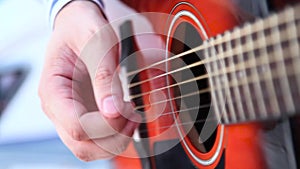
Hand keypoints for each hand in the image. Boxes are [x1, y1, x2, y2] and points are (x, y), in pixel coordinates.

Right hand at [39, 1, 139, 160]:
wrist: (78, 25)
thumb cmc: (83, 29)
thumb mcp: (97, 43)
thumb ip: (104, 76)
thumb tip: (112, 111)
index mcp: (53, 91)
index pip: (77, 127)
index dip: (106, 125)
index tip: (128, 108)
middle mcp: (59, 109)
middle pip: (83, 146)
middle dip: (114, 138)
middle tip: (134, 115)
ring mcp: (71, 114)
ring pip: (91, 148)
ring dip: (116, 139)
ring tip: (133, 115)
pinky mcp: (85, 114)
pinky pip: (99, 138)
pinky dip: (117, 134)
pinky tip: (128, 116)